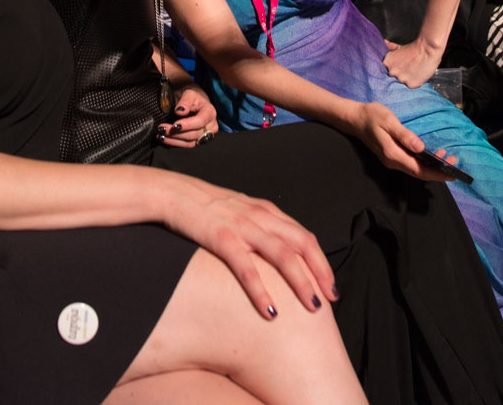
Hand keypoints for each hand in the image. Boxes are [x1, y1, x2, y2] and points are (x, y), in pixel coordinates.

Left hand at [157, 86, 218, 148]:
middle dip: (177, 133)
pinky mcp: (199, 141)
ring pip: (190, 142)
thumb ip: (185, 101)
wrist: (196, 102)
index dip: (187, 125)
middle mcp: (211, 125)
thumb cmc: (193, 97)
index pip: (200, 121)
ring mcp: (206, 135)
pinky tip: (164, 139)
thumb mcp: (189, 93)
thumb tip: (179, 112)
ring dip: (174, 140)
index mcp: (210, 112)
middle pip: (194, 134)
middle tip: (162, 129)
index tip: (174, 125)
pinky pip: (187, 145)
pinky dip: (175, 143)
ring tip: (160, 135)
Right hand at [163, 180, 336, 320]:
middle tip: (330, 300)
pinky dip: (262, 290)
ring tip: (313, 307)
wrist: (172, 193)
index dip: (321, 262)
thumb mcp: (239, 211)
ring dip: (301, 283)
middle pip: (302, 245)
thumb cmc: (204, 207)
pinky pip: (247, 267)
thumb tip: (276, 253)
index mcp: (266, 211)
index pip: (304, 237)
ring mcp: (242, 226)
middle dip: (320, 273)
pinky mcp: (221, 237)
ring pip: (283, 256)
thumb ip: (259, 227)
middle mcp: (260, 216)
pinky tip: (271, 310)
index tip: (330, 285)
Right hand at [348, 101, 455, 181]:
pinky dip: (423, 163)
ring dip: (432, 167)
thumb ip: (404, 135)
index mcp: (393, 154)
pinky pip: (411, 164)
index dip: (437, 173)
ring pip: (415, 169)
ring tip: (447, 159)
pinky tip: (431, 156)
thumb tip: (421, 148)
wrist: (354, 118)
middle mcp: (393, 161)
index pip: (419, 170)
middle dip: (438, 171)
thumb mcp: (389, 121)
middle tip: (454, 163)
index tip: (452, 172)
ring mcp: (392, 160)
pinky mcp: (392, 156)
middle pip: (419, 173)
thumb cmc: (372, 116)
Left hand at [381, 38, 442, 88]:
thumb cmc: (415, 48)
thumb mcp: (399, 47)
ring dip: (408, 78)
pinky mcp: (411, 84)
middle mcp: (392, 72)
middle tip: (409, 68)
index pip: (387, 71)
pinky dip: (415, 81)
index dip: (395, 69)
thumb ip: (390, 48)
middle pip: (394, 77)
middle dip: (401, 74)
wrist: (428, 49)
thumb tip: (384, 43)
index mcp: (387, 63)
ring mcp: (401, 79)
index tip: (401, 66)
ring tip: (415, 70)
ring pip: (403, 82)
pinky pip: (412, 85)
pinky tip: (418, 74)